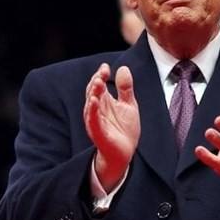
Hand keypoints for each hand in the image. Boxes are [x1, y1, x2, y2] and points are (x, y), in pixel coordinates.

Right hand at [84, 64, 139, 191]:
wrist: (126, 152)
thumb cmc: (124, 129)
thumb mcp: (129, 105)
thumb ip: (125, 88)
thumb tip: (123, 68)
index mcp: (103, 101)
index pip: (98, 85)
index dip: (101, 75)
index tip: (106, 67)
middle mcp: (96, 109)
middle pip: (93, 92)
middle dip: (96, 81)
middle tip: (102, 72)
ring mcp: (96, 121)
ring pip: (91, 104)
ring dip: (93, 93)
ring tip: (98, 82)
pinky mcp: (98, 132)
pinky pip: (93, 120)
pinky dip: (93, 110)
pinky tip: (94, 101)